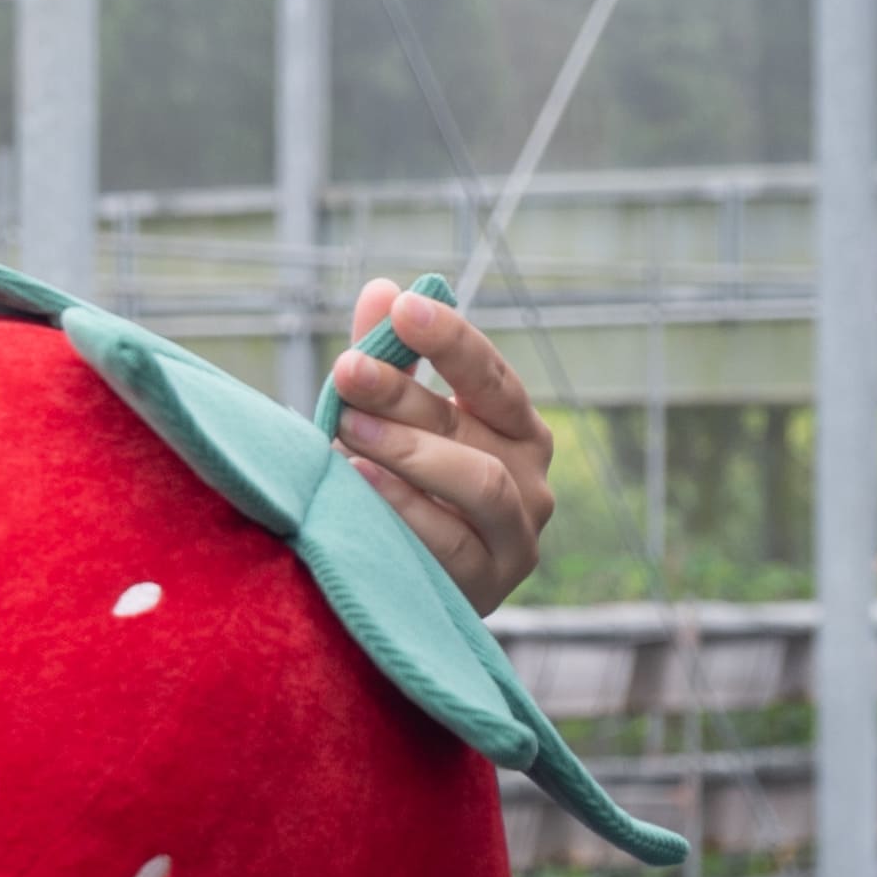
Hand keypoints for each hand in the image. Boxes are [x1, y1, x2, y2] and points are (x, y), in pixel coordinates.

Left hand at [326, 280, 554, 613]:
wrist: (400, 589)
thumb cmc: (398, 490)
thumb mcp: (388, 423)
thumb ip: (389, 362)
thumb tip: (380, 287)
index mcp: (515, 429)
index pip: (492, 375)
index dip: (452, 339)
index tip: (404, 306)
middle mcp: (531, 477)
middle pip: (470, 423)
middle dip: (404, 391)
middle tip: (346, 368)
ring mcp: (517, 533)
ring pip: (476, 480)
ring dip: (408, 449)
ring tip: (345, 427)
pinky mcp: (490, 582)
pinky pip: (450, 539)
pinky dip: (404, 507)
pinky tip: (359, 483)